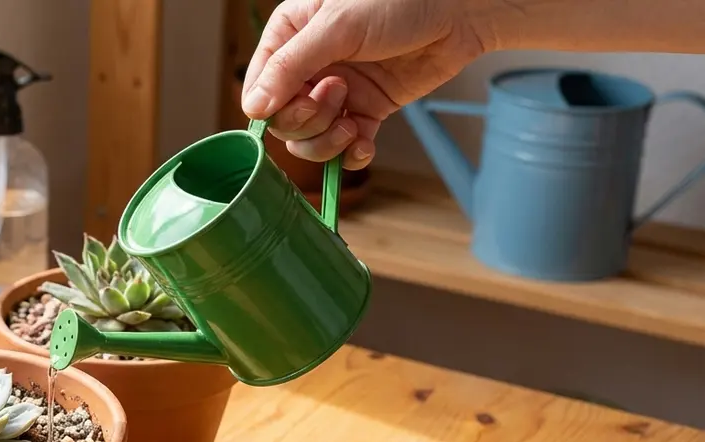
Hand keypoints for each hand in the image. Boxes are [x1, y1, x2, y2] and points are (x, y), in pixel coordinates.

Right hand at [241, 0, 495, 169]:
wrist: (459, 9)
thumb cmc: (397, 0)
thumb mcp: (336, 26)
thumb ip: (291, 67)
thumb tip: (254, 109)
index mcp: (290, 37)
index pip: (258, 87)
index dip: (272, 107)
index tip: (301, 102)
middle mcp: (309, 67)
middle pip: (283, 119)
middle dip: (307, 121)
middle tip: (338, 95)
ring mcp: (337, 92)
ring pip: (310, 139)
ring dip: (328, 142)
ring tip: (353, 122)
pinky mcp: (367, 111)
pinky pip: (345, 148)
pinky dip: (352, 155)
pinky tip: (364, 144)